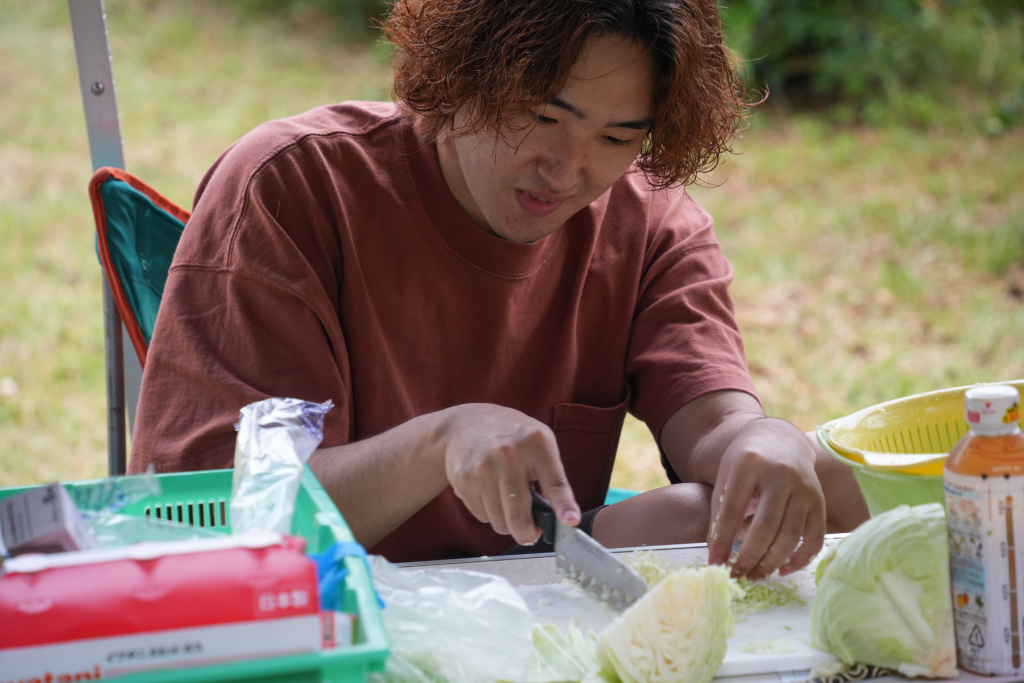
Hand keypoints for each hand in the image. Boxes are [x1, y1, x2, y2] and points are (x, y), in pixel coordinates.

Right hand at [440, 403, 580, 544]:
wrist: (465, 423)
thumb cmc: (510, 436)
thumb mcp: (539, 443)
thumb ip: (551, 476)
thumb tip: (558, 517)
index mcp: (535, 443)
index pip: (554, 482)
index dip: (563, 505)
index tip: (570, 522)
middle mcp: (508, 454)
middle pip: (519, 515)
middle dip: (527, 534)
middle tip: (529, 535)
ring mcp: (482, 468)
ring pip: (500, 522)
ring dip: (506, 522)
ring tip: (507, 501)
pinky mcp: (463, 480)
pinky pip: (482, 516)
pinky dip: (489, 513)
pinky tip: (489, 492)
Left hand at [707, 417, 824, 579]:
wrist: (779, 438)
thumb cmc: (746, 462)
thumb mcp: (726, 476)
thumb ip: (720, 511)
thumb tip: (716, 554)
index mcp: (750, 464)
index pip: (733, 510)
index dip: (722, 540)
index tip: (715, 563)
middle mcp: (780, 474)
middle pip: (765, 526)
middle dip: (749, 557)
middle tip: (737, 575)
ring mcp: (803, 488)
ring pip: (790, 535)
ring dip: (772, 562)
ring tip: (755, 575)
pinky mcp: (819, 500)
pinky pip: (815, 537)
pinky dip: (801, 559)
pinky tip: (782, 569)